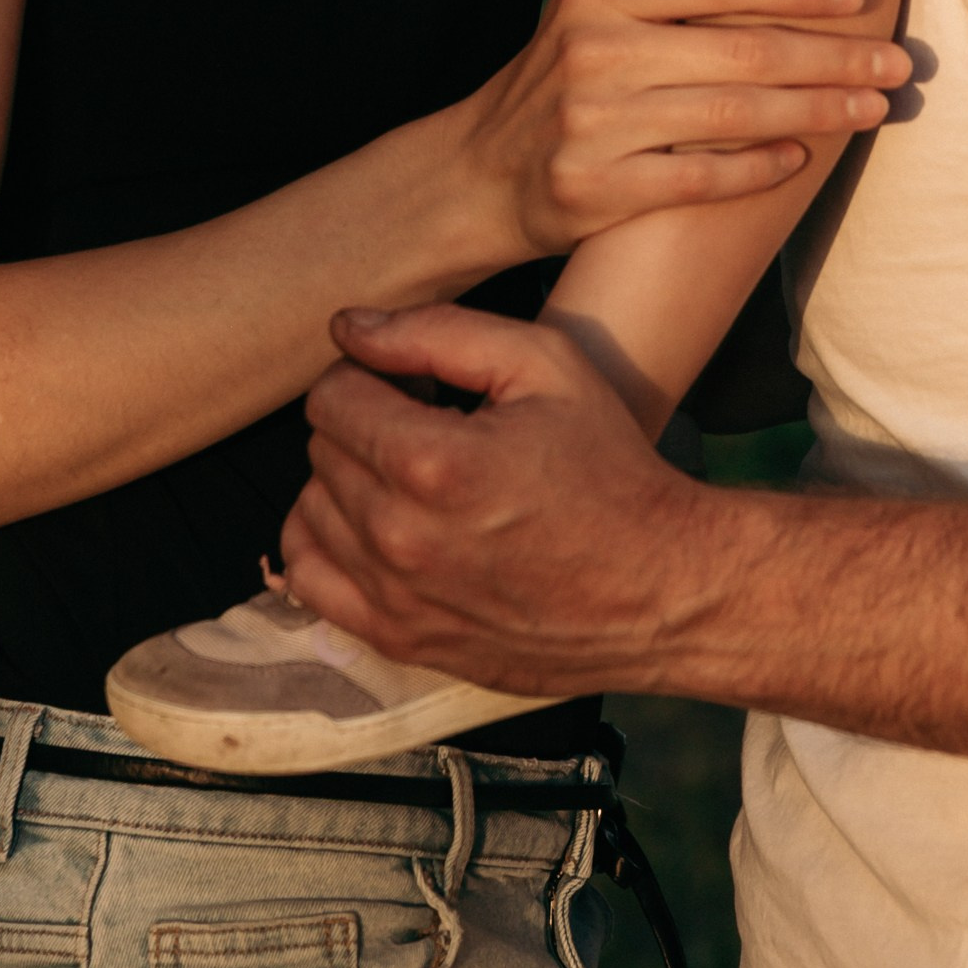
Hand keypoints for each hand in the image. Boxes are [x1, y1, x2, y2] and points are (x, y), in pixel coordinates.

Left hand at [284, 305, 705, 694]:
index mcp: (432, 462)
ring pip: (309, 511)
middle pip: (321, 450)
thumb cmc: (609, 468)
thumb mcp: (544, 365)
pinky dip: (329, 544)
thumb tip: (348, 327)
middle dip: (364, 423)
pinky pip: (310, 580)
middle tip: (428, 427)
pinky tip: (380, 525)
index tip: (416, 385)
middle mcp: (400, 538)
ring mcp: (396, 598)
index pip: (331, 396)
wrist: (657, 587)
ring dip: (348, 482)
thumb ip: (436, 332)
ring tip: (413, 478)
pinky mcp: (401, 640)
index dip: (370, 374)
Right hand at [457, 0, 904, 258]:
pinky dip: (754, 170)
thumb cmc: (562, 70)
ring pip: (732, 117)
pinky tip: (799, 160)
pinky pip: (696, 180)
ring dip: (815, 113)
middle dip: (833, 57)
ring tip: (874, 109)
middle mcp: (594, 50)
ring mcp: (594, 123)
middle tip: (898, 62)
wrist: (479, 171)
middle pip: (741, 51)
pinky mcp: (595, 189)